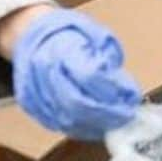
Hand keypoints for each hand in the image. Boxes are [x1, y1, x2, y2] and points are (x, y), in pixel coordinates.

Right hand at [12, 8, 140, 138]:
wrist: (30, 34)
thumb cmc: (65, 32)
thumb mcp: (93, 33)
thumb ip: (109, 58)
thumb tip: (125, 88)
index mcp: (60, 49)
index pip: (89, 77)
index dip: (113, 90)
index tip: (132, 97)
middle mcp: (44, 73)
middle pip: (78, 104)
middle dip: (107, 114)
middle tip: (128, 115)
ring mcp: (35, 92)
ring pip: (68, 120)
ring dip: (96, 125)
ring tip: (116, 121)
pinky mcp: (32, 107)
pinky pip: (58, 126)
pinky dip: (82, 129)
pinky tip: (97, 125)